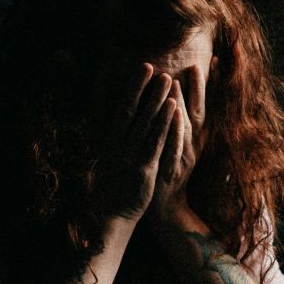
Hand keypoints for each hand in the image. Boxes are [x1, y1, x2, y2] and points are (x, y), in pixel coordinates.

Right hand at [88, 63, 179, 222]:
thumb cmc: (113, 189)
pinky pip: (156, 141)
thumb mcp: (110, 162)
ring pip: (145, 122)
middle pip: (132, 110)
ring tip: (167, 79)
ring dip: (156, 99)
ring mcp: (131, 155)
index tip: (142, 69)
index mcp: (111, 142)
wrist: (112, 216)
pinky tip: (174, 108)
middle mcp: (119, 145)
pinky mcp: (144, 168)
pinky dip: (165, 123)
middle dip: (143, 87)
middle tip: (154, 66)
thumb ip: (114, 143)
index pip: (121, 108)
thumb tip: (116, 124)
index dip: (132, 87)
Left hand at [148, 58, 211, 225]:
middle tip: (199, 63)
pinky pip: (175, 145)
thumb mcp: (185, 143)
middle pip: (202, 109)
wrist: (168, 205)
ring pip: (186, 125)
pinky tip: (172, 115)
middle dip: (202, 86)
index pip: (210, 103)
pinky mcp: (173, 167)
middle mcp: (196, 143)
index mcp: (199, 135)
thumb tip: (185, 94)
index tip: (216, 58)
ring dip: (183, 102)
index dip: (215, 83)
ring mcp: (185, 155)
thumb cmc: (174, 170)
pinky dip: (175, 129)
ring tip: (177, 79)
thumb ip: (189, 120)